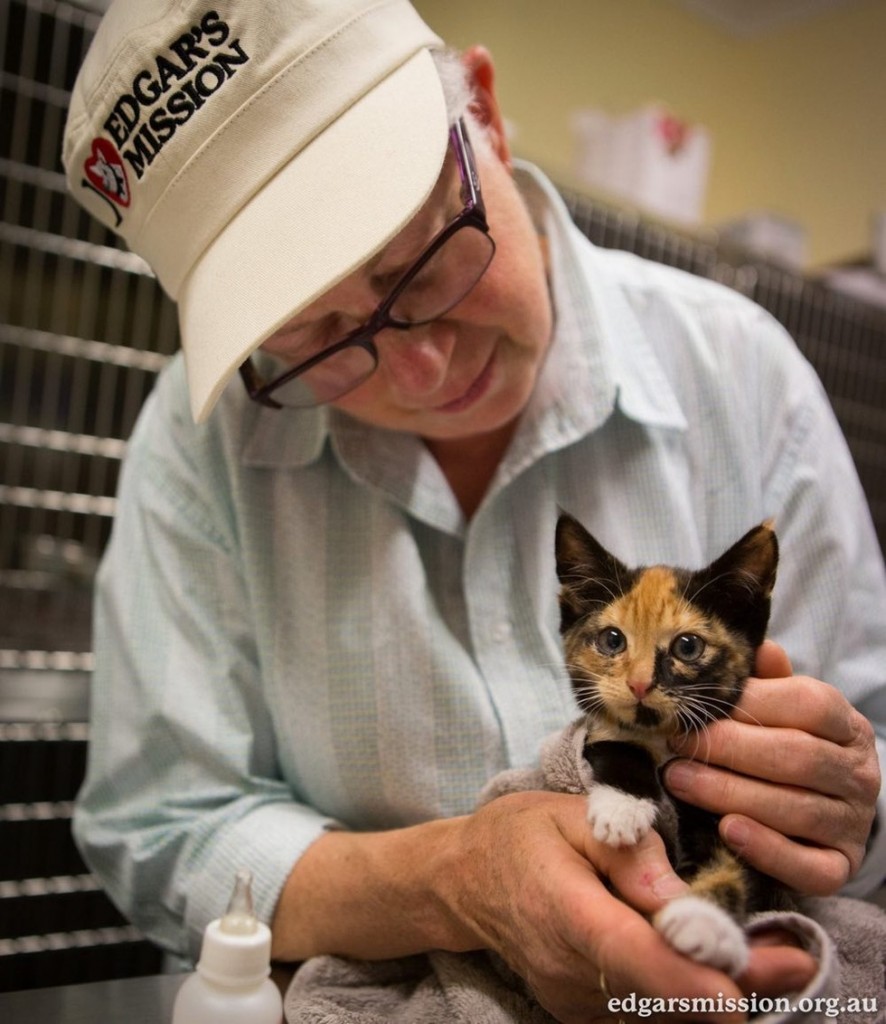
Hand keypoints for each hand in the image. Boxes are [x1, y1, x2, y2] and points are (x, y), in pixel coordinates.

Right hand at [441, 790, 815, 1022]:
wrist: (464, 881)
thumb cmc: (521, 836)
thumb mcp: (571, 817)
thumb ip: (629, 853)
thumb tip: (684, 901)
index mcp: (565, 910)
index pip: (632, 957)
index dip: (690, 979)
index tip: (747, 990)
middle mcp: (570, 971)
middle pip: (660, 997)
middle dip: (733, 985)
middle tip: (792, 962)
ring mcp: (575, 1000)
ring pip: (657, 1012)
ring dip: (713, 992)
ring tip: (766, 959)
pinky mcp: (583, 1012)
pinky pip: (644, 1013)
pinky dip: (683, 994)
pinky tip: (712, 965)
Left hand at [664, 640, 879, 894]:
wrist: (821, 810)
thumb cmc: (784, 744)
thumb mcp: (779, 707)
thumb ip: (765, 680)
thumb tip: (755, 646)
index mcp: (844, 723)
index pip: (807, 704)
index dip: (749, 703)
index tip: (696, 704)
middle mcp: (857, 772)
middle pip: (796, 757)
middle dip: (728, 749)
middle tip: (676, 744)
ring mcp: (852, 823)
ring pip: (796, 810)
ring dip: (730, 794)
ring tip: (678, 780)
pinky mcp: (840, 868)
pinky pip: (810, 868)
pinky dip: (768, 850)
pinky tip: (728, 831)